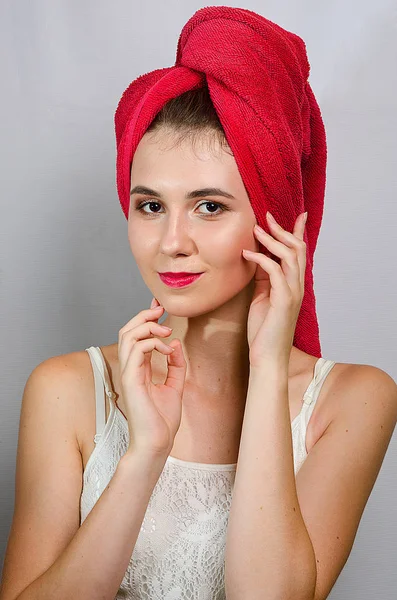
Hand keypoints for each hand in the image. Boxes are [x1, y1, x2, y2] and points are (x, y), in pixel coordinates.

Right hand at [118, 298, 186, 458]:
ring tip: (165, 330)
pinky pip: (135, 351)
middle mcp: (130, 368)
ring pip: (127, 336)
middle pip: (126, 331)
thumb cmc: (162, 420)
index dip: (145, 318)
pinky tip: (166, 349)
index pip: (136, 336)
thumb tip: (175, 344)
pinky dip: (151, 343)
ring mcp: (128, 373)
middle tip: (160, 310)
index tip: (160, 307)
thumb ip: (176, 365)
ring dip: (147, 326)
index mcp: (138, 369)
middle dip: (143, 316)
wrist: (157, 442)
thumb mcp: (175, 386)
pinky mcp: (131, 380)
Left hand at [242, 211, 306, 368]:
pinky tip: (247, 253)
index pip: (299, 253)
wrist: (266, 357)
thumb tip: (257, 260)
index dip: (299, 233)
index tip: (299, 215)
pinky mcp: (284, 300)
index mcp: (293, 285)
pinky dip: (261, 259)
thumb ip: (264, 280)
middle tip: (267, 216)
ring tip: (257, 228)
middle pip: (297, 249)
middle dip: (283, 230)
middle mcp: (297, 286)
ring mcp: (293, 293)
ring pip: (289, 256)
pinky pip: (274, 271)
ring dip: (272, 240)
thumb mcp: (262, 298)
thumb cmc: (263, 330)